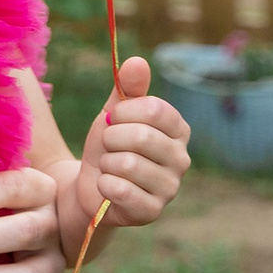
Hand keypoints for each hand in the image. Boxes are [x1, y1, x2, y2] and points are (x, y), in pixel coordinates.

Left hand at [75, 55, 190, 232]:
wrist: (91, 185)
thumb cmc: (109, 145)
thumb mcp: (115, 113)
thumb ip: (127, 88)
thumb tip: (137, 61)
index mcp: (178, 129)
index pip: (153, 109)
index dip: (123, 112)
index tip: (113, 119)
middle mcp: (182, 159)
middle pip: (141, 137)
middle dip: (111, 138)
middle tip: (107, 146)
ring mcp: (170, 188)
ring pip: (128, 164)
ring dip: (106, 162)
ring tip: (108, 166)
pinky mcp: (152, 211)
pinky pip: (122, 190)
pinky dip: (104, 184)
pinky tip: (106, 185)